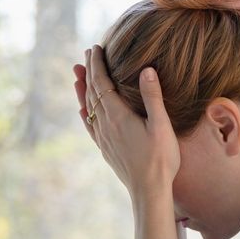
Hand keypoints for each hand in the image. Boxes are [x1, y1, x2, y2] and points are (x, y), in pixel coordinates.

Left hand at [74, 45, 179, 199]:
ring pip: (87, 108)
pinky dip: (84, 113)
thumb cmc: (161, 159)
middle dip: (90, 71)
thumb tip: (146, 69)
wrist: (149, 191)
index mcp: (118, 115)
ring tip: (78, 75)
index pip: (102, 82)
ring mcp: (103, 138)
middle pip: (92, 92)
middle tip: (87, 54)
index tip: (96, 47)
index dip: (98, 64)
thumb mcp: (161, 126)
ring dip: (83, 90)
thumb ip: (152, 97)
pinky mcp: (106, 149)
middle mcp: (105, 124)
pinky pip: (90, 126)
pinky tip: (82, 111)